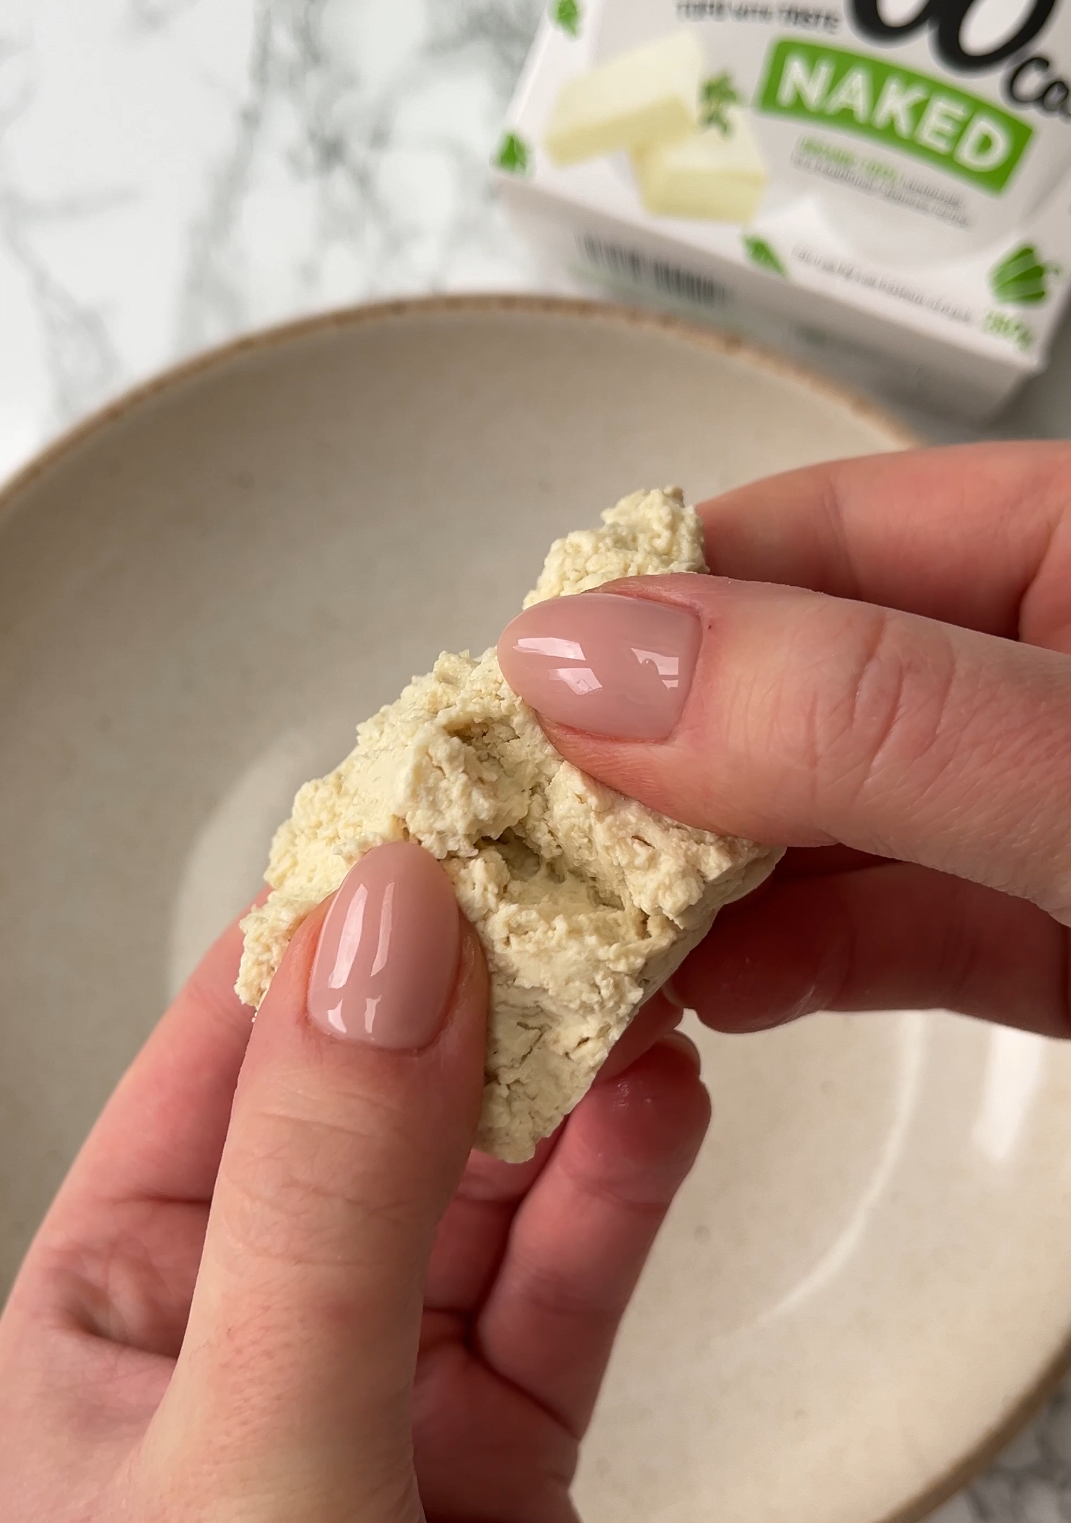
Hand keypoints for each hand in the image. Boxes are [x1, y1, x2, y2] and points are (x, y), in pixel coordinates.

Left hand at [0, 844, 708, 1522]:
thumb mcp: (257, 1451)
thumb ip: (329, 1183)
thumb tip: (382, 914)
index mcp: (121, 1291)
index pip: (240, 1036)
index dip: (351, 902)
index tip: (466, 780)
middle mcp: (247, 1321)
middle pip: (383, 1086)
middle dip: (488, 971)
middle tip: (602, 843)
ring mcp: (381, 1389)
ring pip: (489, 1173)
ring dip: (570, 1066)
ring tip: (661, 943)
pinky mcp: (504, 1462)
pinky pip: (564, 1286)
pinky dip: (620, 1188)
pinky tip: (669, 1098)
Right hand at [497, 441, 1070, 1038]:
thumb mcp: (1068, 772)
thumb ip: (848, 712)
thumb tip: (584, 661)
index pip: (818, 534)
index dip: (655, 607)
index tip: (515, 703)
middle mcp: (1046, 663)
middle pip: (804, 687)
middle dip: (658, 768)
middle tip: (508, 844)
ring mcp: (1050, 807)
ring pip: (844, 824)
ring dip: (711, 890)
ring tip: (575, 943)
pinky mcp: (1068, 945)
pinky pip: (916, 931)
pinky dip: (811, 960)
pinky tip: (712, 988)